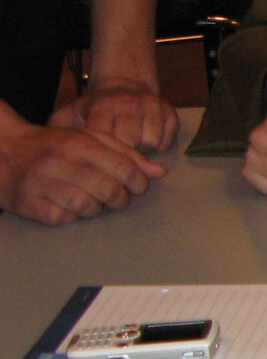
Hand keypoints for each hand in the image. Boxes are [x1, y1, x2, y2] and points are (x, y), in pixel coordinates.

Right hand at [0, 112, 163, 223]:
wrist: (4, 151)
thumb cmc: (55, 147)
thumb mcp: (89, 140)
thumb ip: (125, 154)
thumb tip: (159, 172)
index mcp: (78, 143)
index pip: (122, 166)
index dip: (138, 181)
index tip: (138, 186)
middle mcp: (59, 162)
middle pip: (108, 190)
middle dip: (120, 198)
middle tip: (117, 197)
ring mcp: (41, 184)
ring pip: (87, 206)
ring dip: (96, 208)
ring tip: (91, 199)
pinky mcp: (29, 204)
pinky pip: (63, 218)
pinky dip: (71, 216)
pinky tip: (68, 205)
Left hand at [51, 81, 179, 153]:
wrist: (125, 84)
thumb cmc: (95, 108)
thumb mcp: (71, 114)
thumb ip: (59, 130)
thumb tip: (50, 150)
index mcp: (102, 106)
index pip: (105, 139)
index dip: (103, 156)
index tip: (98, 164)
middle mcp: (128, 104)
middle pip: (130, 143)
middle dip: (123, 156)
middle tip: (116, 159)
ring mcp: (152, 107)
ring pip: (150, 143)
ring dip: (142, 151)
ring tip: (132, 148)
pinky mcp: (171, 112)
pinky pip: (167, 141)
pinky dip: (159, 147)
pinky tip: (147, 142)